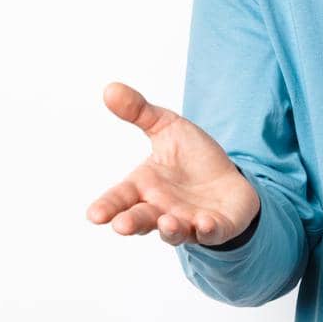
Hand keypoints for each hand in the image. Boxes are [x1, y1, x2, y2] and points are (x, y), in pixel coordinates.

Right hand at [85, 81, 260, 246]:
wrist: (228, 176)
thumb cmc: (192, 157)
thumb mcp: (167, 127)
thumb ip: (139, 111)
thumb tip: (110, 88)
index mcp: (144, 186)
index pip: (120, 197)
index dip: (107, 206)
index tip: (93, 215)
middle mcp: (161, 209)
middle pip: (142, 219)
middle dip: (132, 223)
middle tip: (121, 225)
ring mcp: (188, 221)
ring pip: (174, 231)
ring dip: (169, 229)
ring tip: (167, 223)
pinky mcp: (216, 227)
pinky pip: (210, 233)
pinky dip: (207, 231)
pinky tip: (205, 224)